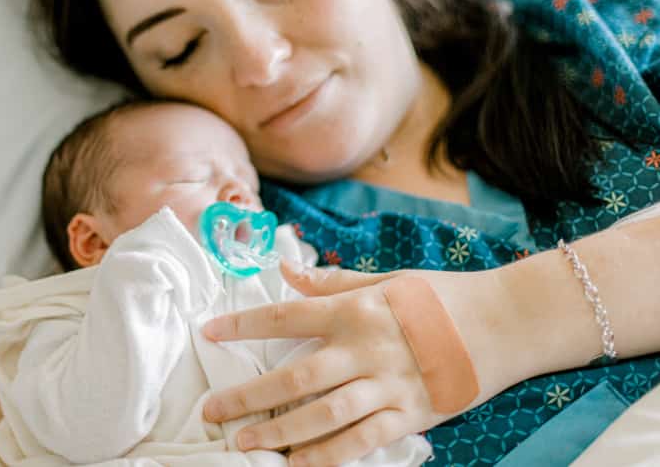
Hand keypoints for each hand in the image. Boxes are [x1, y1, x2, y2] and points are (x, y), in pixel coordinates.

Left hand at [201, 260, 517, 465]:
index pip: (286, 316)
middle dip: (249, 395)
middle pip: (296, 376)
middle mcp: (366, 348)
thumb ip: (332, 280)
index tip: (208, 332)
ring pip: (323, 414)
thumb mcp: (386, 279)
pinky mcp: (411, 416)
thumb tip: (285, 267)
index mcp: (355, 309)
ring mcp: (388, 386)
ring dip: (280, 432)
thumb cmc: (442, 295)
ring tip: (243, 444)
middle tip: (213, 410)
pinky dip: (328, 457)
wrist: (506, 322)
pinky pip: (362, 442)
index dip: (243, 324)